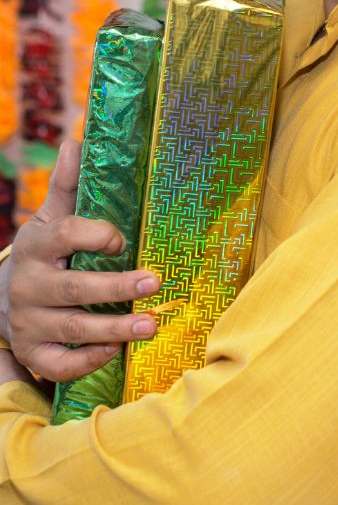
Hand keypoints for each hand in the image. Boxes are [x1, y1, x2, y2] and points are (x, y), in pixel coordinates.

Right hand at [0, 140, 160, 381]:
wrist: (1, 300)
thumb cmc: (45, 252)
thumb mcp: (52, 218)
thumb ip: (68, 185)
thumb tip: (78, 141)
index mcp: (38, 245)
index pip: (64, 236)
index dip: (93, 235)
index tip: (122, 239)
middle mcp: (30, 285)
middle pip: (75, 287)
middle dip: (116, 287)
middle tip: (155, 282)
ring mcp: (29, 321)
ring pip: (73, 327)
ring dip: (115, 328)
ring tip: (152, 325)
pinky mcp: (33, 352)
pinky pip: (58, 364)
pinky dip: (86, 361)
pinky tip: (114, 352)